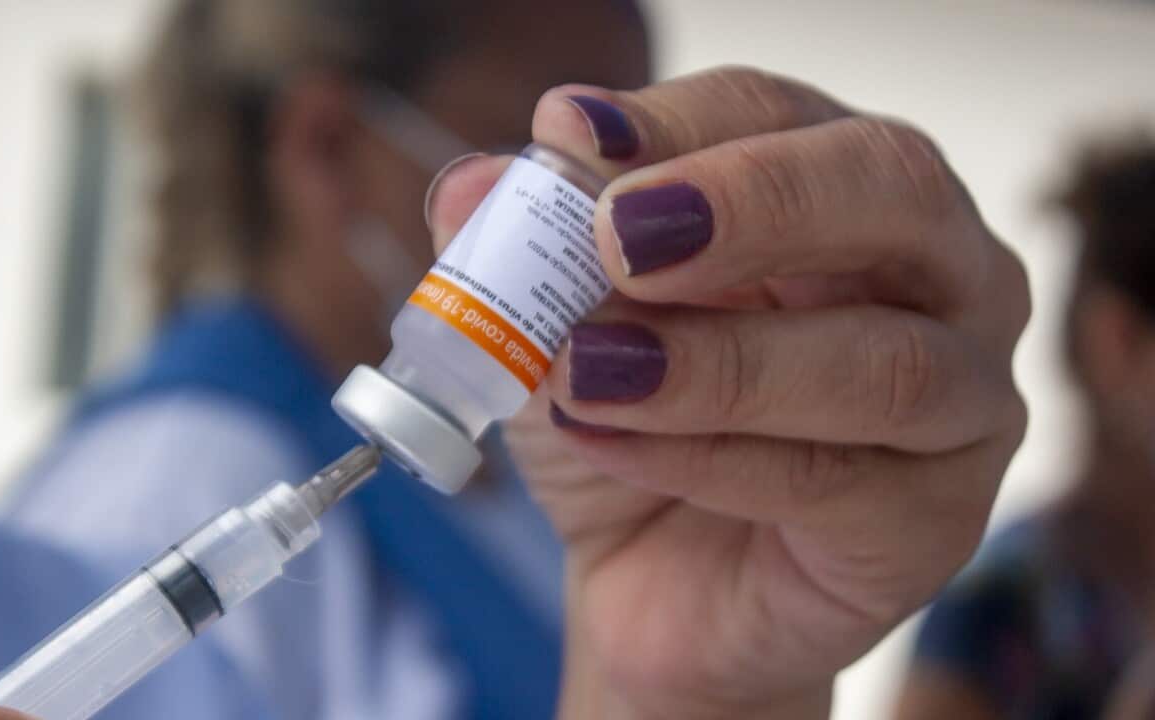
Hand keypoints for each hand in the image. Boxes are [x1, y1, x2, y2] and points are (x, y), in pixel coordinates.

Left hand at [428, 67, 1028, 718]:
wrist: (656, 588)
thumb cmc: (632, 432)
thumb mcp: (558, 331)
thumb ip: (522, 254)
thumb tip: (470, 187)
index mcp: (840, 195)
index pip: (781, 114)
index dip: (680, 121)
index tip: (570, 139)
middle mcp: (935, 275)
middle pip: (891, 187)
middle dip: (750, 202)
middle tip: (620, 236)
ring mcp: (962, 400)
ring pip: (880, 359)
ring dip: (715, 362)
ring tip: (585, 372)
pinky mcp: (935, 521)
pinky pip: (838, 481)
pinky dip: (708, 461)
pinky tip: (610, 445)